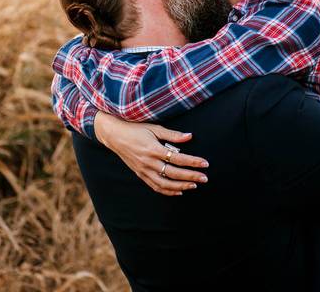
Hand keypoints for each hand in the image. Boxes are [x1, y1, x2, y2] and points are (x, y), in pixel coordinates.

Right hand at [94, 112, 208, 195]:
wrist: (114, 135)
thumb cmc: (135, 128)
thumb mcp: (153, 128)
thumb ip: (172, 134)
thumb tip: (190, 136)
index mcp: (153, 149)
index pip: (178, 158)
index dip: (192, 162)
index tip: (205, 163)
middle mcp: (148, 162)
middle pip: (173, 173)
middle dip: (190, 176)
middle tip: (205, 178)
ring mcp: (143, 170)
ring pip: (164, 183)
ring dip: (181, 186)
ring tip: (194, 185)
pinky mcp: (140, 174)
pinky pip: (155, 186)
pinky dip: (168, 191)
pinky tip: (178, 191)